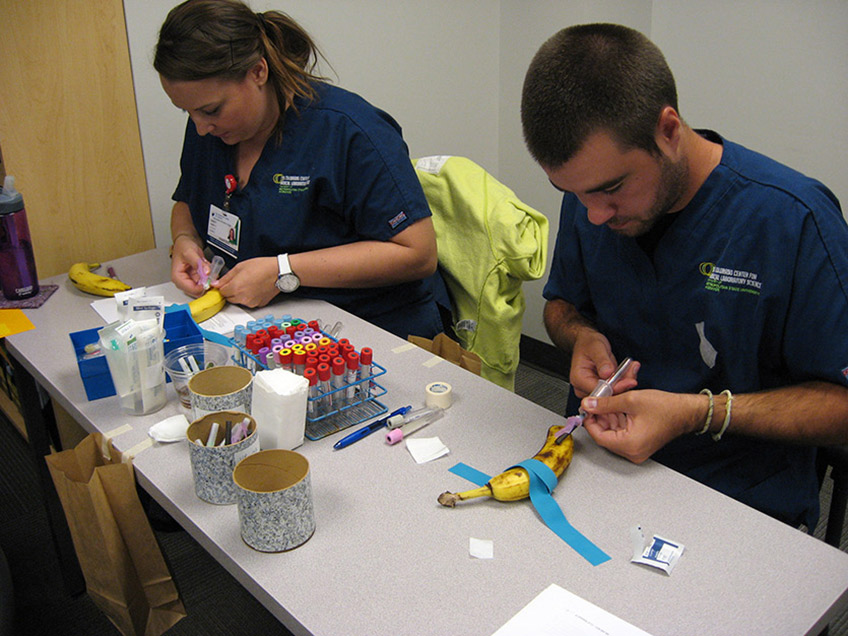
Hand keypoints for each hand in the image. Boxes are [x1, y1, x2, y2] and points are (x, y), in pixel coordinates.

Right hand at [171, 236, 206, 296]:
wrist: (186, 243)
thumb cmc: (183, 247)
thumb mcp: (190, 253)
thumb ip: (198, 263)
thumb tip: (206, 272)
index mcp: (177, 277)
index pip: (190, 289)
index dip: (201, 287)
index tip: (209, 280)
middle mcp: (183, 281)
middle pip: (197, 291)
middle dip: (206, 283)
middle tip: (211, 274)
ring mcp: (190, 281)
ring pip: (203, 288)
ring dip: (209, 280)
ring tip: (208, 268)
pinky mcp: (196, 279)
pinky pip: (206, 282)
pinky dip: (209, 277)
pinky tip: (208, 268)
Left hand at [213, 256, 278, 307]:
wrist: (279, 272)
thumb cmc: (262, 267)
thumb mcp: (240, 267)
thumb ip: (226, 277)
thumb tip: (216, 284)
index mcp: (235, 288)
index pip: (221, 292)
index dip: (223, 287)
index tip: (225, 284)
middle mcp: (242, 298)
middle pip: (229, 298)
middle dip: (231, 291)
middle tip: (239, 281)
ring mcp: (251, 303)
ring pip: (239, 301)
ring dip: (240, 294)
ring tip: (249, 283)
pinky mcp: (259, 304)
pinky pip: (249, 302)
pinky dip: (250, 297)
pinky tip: (255, 288)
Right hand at [570, 331, 639, 397]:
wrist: (588, 342)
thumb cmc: (589, 344)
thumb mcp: (596, 348)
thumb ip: (602, 361)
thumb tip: (607, 373)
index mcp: (579, 379)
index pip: (599, 391)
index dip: (616, 387)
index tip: (630, 381)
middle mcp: (583, 388)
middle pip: (606, 395)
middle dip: (623, 384)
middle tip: (634, 370)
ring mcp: (591, 389)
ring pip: (613, 393)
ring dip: (625, 382)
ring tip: (633, 367)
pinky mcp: (600, 388)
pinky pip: (614, 389)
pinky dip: (623, 381)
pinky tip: (630, 370)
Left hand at [581, 389, 701, 462]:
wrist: (687, 412)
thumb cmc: (667, 408)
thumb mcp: (630, 400)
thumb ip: (605, 403)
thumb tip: (588, 404)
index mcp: (629, 445)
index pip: (598, 436)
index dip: (590, 420)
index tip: (587, 408)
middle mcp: (632, 452)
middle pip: (605, 434)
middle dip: (600, 416)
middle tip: (598, 401)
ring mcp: (636, 449)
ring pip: (612, 432)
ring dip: (609, 416)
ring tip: (612, 400)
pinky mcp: (639, 444)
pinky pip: (621, 433)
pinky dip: (618, 419)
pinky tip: (620, 406)